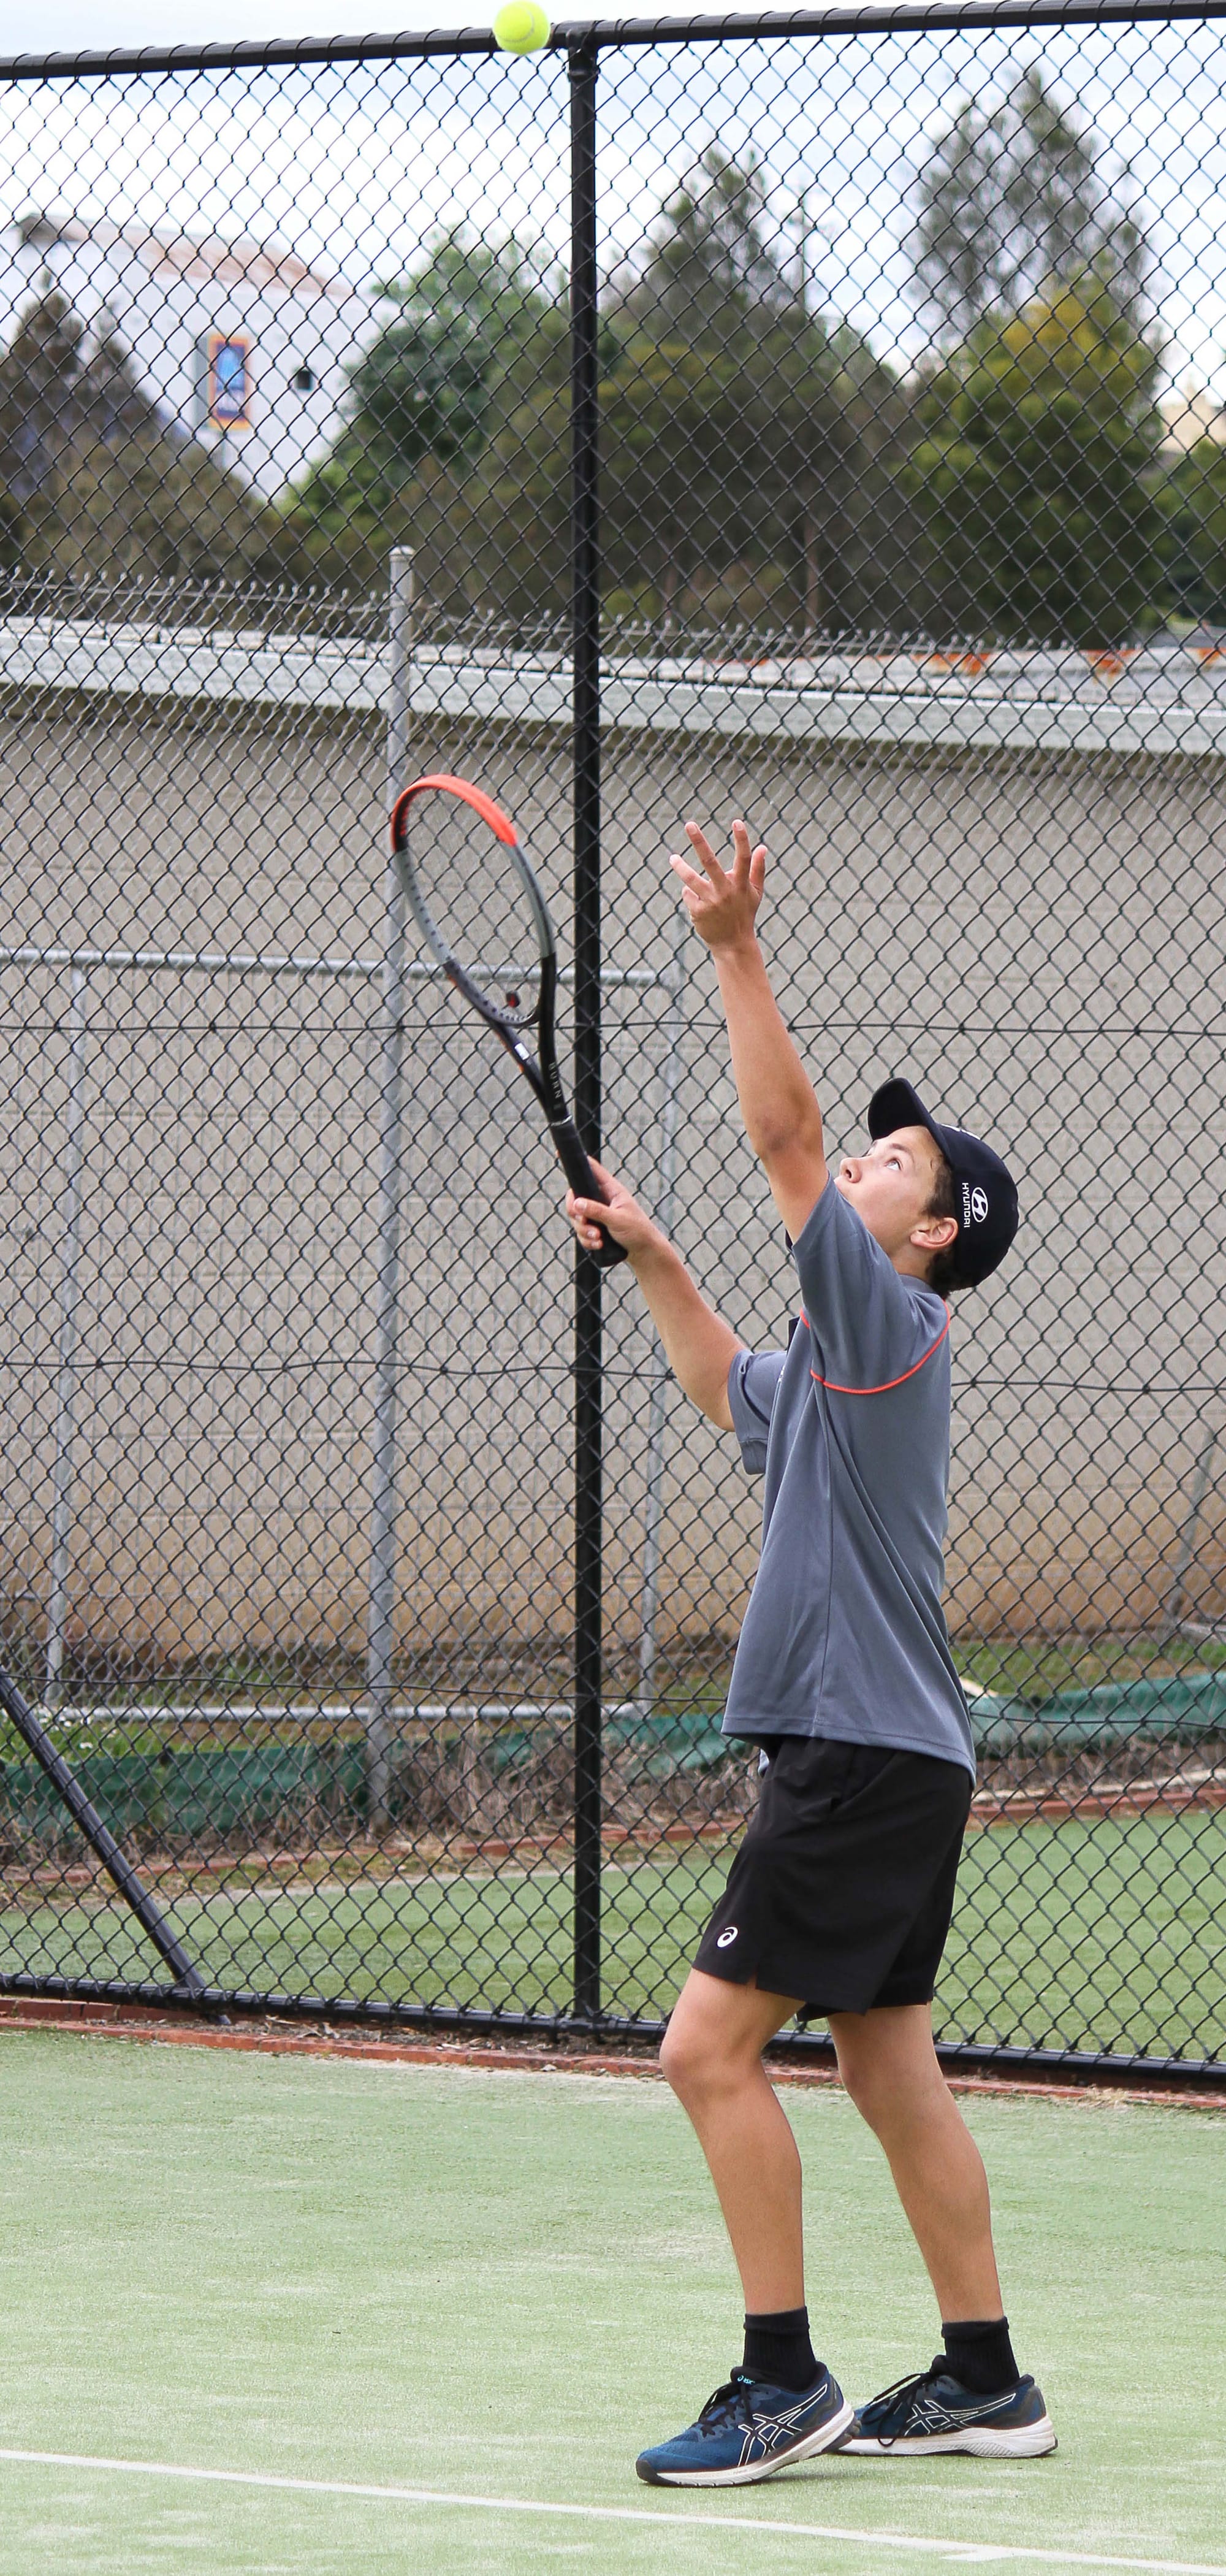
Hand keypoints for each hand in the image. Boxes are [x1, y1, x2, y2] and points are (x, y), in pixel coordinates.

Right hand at [565, 1159, 660, 1258]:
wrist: (643, 1252)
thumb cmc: (637, 1230)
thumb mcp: (617, 1219)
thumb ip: (597, 1211)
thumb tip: (576, 1203)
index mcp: (610, 1189)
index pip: (591, 1170)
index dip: (577, 1162)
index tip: (558, 1152)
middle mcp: (601, 1199)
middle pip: (575, 1198)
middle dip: (576, 1214)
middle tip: (584, 1222)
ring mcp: (597, 1215)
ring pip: (577, 1219)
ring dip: (584, 1231)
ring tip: (598, 1238)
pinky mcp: (595, 1229)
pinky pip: (581, 1233)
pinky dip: (587, 1240)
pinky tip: (599, 1244)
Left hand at [669, 818, 765, 952]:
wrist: (733, 944)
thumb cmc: (744, 914)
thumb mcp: (755, 893)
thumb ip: (758, 869)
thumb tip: (762, 847)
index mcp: (742, 884)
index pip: (744, 858)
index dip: (742, 839)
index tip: (737, 821)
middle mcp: (726, 891)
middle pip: (710, 862)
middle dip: (699, 841)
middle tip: (689, 824)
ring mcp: (711, 901)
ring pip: (691, 879)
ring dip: (680, 867)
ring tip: (672, 858)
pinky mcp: (699, 911)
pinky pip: (689, 894)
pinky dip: (692, 895)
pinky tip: (699, 904)